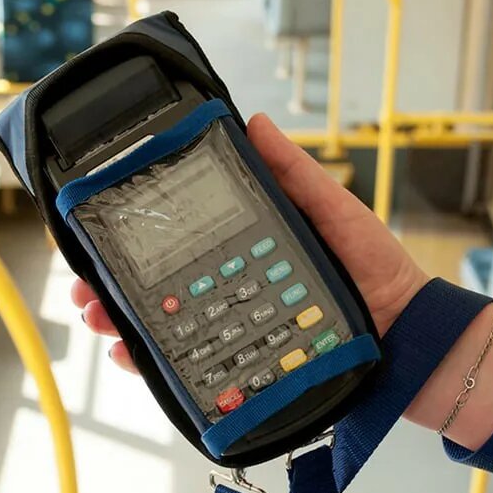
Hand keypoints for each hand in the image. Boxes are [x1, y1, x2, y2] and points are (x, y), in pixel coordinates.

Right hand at [74, 113, 427, 372]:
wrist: (408, 338)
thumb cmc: (376, 269)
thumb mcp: (334, 210)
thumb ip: (296, 174)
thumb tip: (257, 125)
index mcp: (243, 247)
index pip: (177, 240)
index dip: (134, 237)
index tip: (100, 232)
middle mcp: (230, 287)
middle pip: (157, 284)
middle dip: (111, 285)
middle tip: (84, 285)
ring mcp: (233, 329)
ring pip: (162, 326)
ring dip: (120, 321)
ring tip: (98, 318)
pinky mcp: (242, 367)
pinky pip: (189, 368)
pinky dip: (152, 365)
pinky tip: (129, 356)